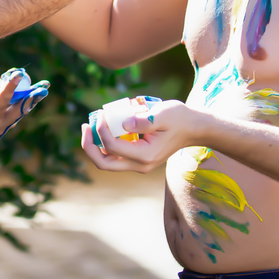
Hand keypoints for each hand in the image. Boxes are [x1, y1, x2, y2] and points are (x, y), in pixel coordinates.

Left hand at [80, 99, 201, 172]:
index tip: (102, 113)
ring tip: (91, 125)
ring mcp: (138, 165)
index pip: (112, 146)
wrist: (193, 129)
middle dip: (89, 146)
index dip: (101, 130)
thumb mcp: (163, 114)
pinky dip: (105, 144)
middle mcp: (140, 165)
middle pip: (104, 163)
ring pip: (107, 162)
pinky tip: (104, 127)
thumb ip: (144, 120)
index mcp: (145, 155)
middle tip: (85, 126)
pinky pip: (115, 156)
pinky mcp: (137, 159)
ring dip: (95, 146)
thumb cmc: (179, 118)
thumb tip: (123, 123)